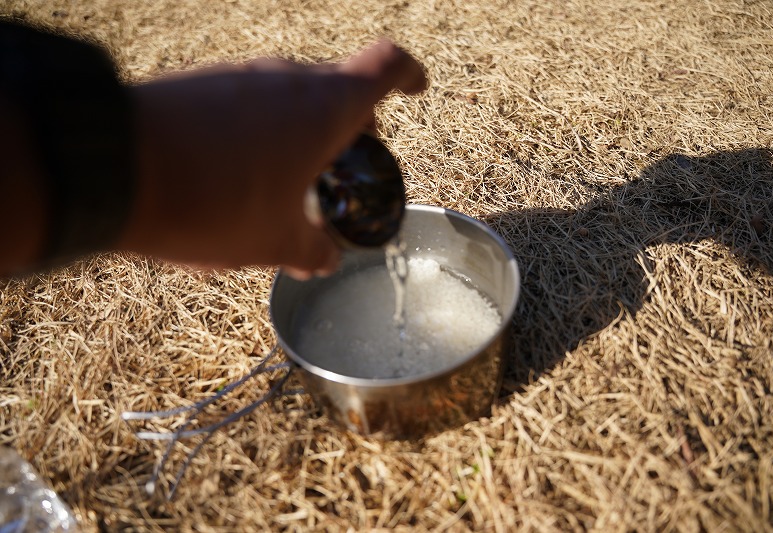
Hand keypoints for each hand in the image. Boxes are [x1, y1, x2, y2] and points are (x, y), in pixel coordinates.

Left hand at [120, 40, 426, 277]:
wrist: (111, 167)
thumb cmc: (214, 201)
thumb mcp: (274, 240)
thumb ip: (312, 248)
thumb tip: (325, 257)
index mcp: (324, 107)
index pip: (385, 66)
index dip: (408, 75)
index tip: (416, 88)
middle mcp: (284, 79)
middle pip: (335, 88)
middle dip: (349, 124)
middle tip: (344, 162)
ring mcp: (237, 76)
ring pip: (286, 98)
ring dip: (297, 135)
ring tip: (281, 188)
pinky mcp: (198, 85)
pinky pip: (242, 106)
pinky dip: (254, 137)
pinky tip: (231, 183)